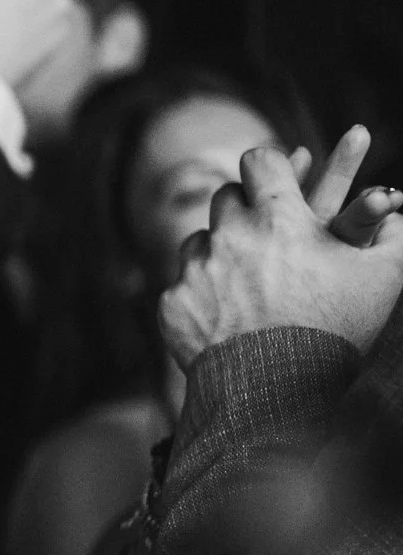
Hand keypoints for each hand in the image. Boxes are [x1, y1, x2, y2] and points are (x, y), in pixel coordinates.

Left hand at [162, 128, 402, 363]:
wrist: (276, 393)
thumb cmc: (335, 331)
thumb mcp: (380, 280)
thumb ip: (393, 238)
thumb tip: (398, 217)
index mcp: (278, 220)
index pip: (260, 161)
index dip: (269, 166)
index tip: (275, 178)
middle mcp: (229, 237)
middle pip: (225, 197)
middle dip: (244, 207)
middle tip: (261, 229)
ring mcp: (195, 270)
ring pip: (198, 240)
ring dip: (218, 250)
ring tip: (244, 278)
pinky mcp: (173, 303)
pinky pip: (181, 285)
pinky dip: (200, 295)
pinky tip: (222, 314)